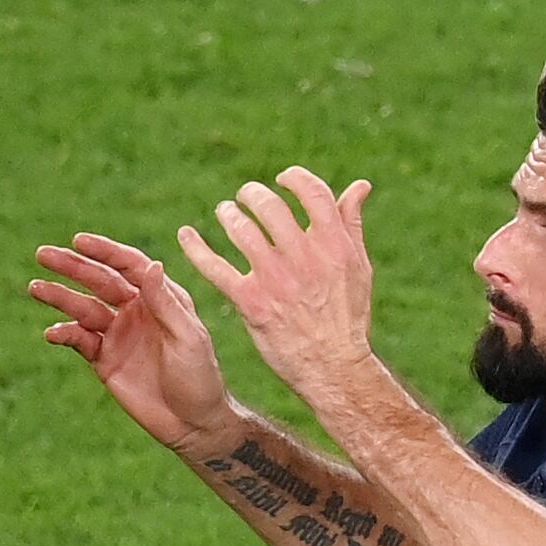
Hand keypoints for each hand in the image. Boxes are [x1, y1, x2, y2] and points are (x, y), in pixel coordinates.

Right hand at [28, 232, 239, 454]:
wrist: (193, 424)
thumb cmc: (200, 378)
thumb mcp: (188, 338)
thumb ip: (166, 304)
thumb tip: (151, 264)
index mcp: (160, 297)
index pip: (129, 266)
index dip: (105, 251)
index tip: (79, 241)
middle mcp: (136, 310)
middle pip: (99, 281)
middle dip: (72, 267)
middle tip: (43, 254)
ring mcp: (118, 334)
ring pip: (83, 308)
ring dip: (59, 297)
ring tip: (35, 288)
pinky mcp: (104, 359)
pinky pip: (79, 341)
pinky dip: (65, 335)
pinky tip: (52, 333)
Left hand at [173, 165, 381, 399]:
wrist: (333, 367)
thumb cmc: (348, 316)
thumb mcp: (359, 267)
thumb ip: (352, 224)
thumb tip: (359, 185)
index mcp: (334, 245)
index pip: (311, 191)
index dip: (293, 178)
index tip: (282, 180)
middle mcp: (304, 257)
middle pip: (270, 205)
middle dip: (253, 194)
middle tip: (246, 197)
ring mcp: (276, 279)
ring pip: (241, 229)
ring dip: (228, 214)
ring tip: (226, 212)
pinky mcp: (252, 302)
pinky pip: (216, 267)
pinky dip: (196, 248)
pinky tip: (186, 235)